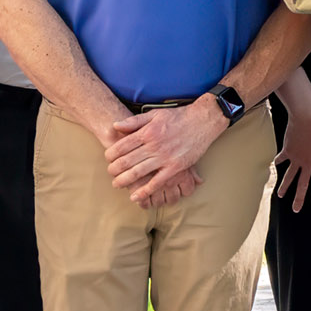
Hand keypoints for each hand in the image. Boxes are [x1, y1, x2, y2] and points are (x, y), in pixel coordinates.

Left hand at [103, 101, 224, 200]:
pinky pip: (157, 182)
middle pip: (126, 161)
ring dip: (124, 181)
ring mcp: (165, 157)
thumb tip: (115, 126)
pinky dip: (145, 191)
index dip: (111, 154)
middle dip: (114, 169)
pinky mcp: (176, 167)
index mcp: (147, 132)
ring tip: (117, 184)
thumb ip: (134, 121)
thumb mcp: (155, 114)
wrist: (203, 120)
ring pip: (138, 173)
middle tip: (110, 173)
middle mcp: (154, 145)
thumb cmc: (178, 116)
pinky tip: (135, 196)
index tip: (108, 158)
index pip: (122, 146)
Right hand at [276, 98, 310, 209]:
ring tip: (280, 195)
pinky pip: (281, 158)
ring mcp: (295, 157)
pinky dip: (277, 161)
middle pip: (302, 184)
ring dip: (284, 186)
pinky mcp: (287, 150)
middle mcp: (306, 162)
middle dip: (299, 198)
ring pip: (289, 176)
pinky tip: (274, 165)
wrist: (305, 116)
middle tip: (296, 209)